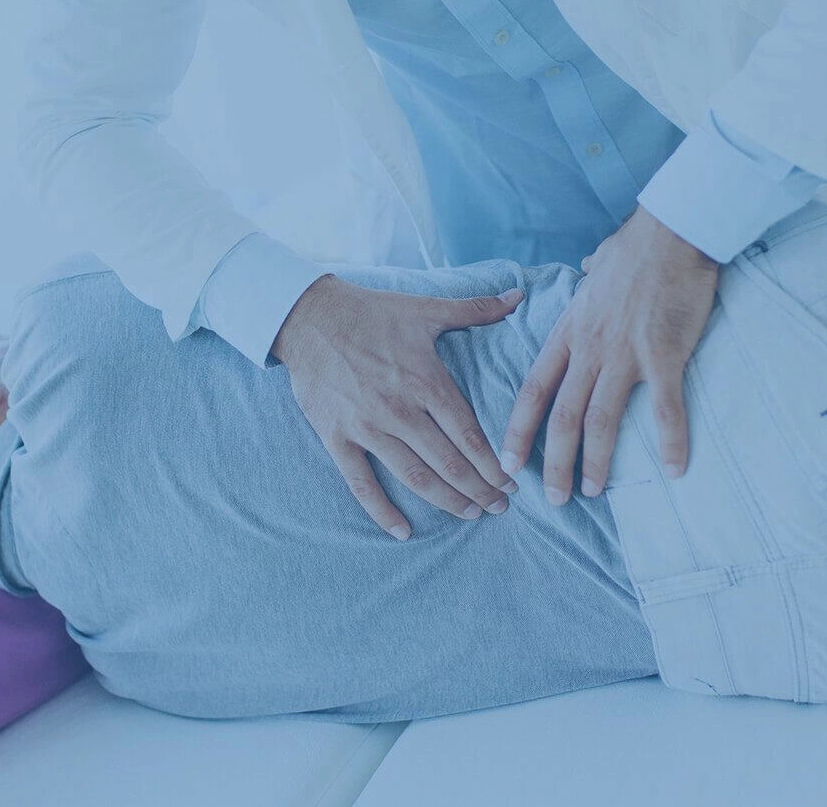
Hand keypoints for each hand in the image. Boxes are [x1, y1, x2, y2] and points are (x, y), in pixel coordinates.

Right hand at [272, 276, 523, 539]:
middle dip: (479, 489)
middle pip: (450, 463)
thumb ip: (476, 308)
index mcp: (426, 382)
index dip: (493, 465)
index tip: (511, 485)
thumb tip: (518, 295)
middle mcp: (401, 410)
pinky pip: (362, 483)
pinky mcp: (337, 438)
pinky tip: (403, 531)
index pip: (469, 435)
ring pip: (415, 477)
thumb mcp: (426, 309)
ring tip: (470, 514)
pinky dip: (382, 511)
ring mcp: (368, 427)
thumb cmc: (371, 313)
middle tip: (499, 508)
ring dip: (446, 501)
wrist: (307, 317)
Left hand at [501, 206, 717, 502]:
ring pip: (601, 420)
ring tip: (594, 492)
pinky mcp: (663, 355)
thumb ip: (588, 279)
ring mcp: (625, 354)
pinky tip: (675, 469)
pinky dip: (670, 441)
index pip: (534, 389)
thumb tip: (587, 268)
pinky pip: (665, 408)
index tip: (508, 462)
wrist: (671, 231)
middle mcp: (590, 348)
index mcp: (570, 331)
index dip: (518, 430)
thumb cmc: (637, 247)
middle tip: (554, 499)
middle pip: (562, 416)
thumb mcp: (598, 267)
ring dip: (597, 461)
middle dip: (554, 462)